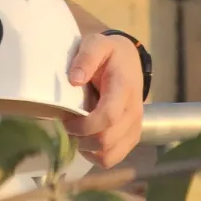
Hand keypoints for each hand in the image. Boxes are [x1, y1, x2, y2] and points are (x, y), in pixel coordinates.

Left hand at [64, 33, 144, 167]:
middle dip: (82, 138)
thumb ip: (86, 58)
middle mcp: (133, 112)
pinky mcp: (132, 136)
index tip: (66, 120)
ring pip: (111, 155)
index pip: (108, 116)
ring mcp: (134, 127)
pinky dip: (98, 155)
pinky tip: (86, 141)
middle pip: (108, 140)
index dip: (85, 124)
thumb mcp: (96, 44)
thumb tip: (74, 80)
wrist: (130, 60)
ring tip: (76, 134)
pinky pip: (115, 157)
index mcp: (123, 89)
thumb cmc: (109, 52)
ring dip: (89, 150)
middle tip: (67, 125)